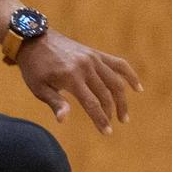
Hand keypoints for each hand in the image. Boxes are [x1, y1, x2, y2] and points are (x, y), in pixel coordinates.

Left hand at [15, 32, 141, 134]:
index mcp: (71, 77)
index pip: (92, 103)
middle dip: (111, 112)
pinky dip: (129, 75)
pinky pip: (118, 64)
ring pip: (115, 81)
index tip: (107, 132)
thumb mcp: (39, 88)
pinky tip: (137, 87)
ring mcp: (93, 58)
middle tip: (113, 125)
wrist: (34, 39)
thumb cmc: (34, 67)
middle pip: (106, 93)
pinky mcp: (95, 53)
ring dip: (122, 99)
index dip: (101, 119)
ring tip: (124, 115)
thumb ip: (55, 103)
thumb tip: (63, 120)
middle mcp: (86, 67)